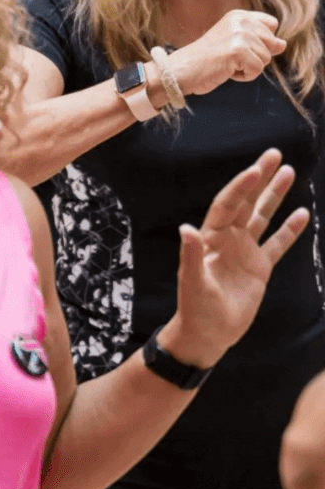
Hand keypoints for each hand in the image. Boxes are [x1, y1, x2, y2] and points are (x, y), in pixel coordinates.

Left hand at [161, 149, 308, 367]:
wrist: (208, 334)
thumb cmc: (195, 308)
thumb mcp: (193, 282)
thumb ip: (192, 255)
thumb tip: (186, 229)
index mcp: (211, 239)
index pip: (227, 205)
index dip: (240, 187)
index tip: (254, 168)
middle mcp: (228, 240)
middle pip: (246, 202)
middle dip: (259, 178)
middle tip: (274, 154)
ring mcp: (245, 251)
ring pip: (262, 217)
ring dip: (274, 195)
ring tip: (289, 172)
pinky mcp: (259, 267)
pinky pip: (277, 243)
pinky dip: (289, 230)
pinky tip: (302, 213)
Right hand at [169, 10, 285, 95]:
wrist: (180, 70)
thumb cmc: (206, 59)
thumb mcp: (233, 42)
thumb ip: (259, 40)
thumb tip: (282, 45)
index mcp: (239, 15)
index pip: (271, 25)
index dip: (260, 40)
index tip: (237, 46)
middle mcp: (241, 21)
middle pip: (272, 44)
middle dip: (255, 56)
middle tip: (228, 57)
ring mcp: (240, 35)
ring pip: (265, 59)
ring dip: (247, 68)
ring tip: (225, 64)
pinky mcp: (238, 51)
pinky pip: (257, 70)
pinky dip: (243, 76)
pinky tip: (226, 70)